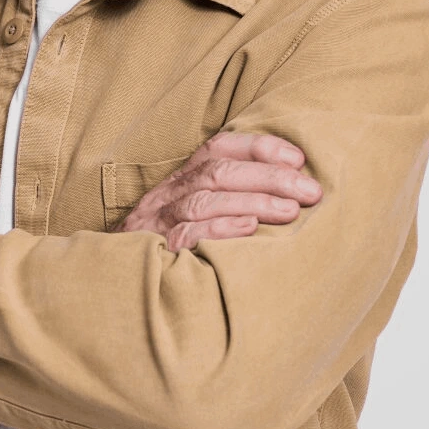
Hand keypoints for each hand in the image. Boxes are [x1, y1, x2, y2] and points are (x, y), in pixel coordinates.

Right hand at [118, 131, 321, 252]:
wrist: (118, 280)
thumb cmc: (172, 245)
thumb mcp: (196, 211)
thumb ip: (230, 196)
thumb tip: (290, 192)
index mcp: (182, 178)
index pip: (220, 148)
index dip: (259, 148)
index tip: (298, 159)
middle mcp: (169, 194)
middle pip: (219, 173)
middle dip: (269, 178)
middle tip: (310, 192)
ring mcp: (159, 222)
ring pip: (206, 200)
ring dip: (253, 202)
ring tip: (291, 212)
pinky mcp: (157, 252)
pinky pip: (187, 236)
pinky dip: (220, 229)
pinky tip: (250, 231)